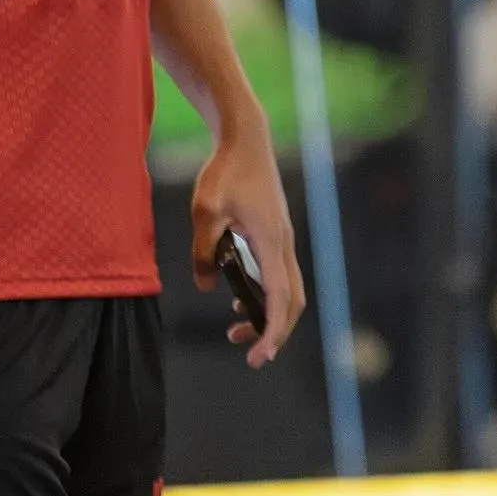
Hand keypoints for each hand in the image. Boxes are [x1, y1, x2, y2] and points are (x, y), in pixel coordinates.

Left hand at [190, 118, 304, 366]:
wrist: (245, 139)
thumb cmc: (225, 171)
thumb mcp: (205, 211)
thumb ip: (204, 250)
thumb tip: (205, 286)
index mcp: (271, 241)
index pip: (280, 299)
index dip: (272, 332)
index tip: (259, 357)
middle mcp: (283, 244)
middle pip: (292, 301)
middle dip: (274, 332)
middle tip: (248, 354)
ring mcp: (282, 238)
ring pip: (287, 289)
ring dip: (268, 314)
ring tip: (235, 330)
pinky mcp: (275, 233)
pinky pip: (278, 274)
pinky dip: (265, 294)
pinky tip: (240, 297)